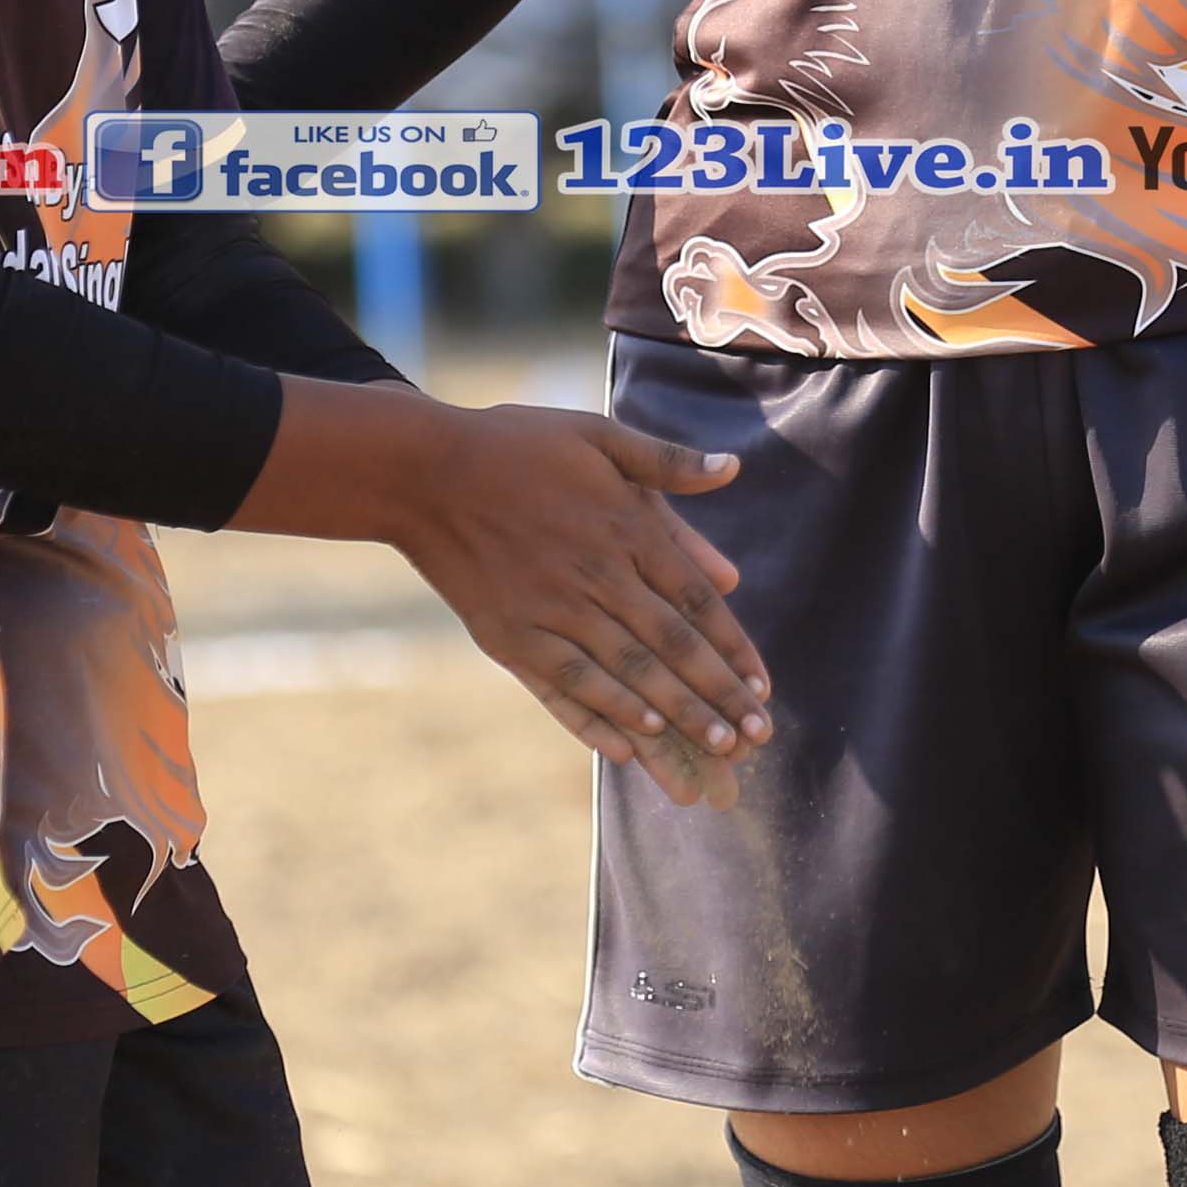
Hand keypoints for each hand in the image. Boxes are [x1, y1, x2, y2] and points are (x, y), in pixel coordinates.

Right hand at [390, 404, 773, 807]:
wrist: (424, 472)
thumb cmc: (515, 446)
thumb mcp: (598, 435)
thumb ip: (666, 461)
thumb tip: (732, 469)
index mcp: (626, 528)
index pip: (696, 601)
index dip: (733, 647)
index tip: (762, 686)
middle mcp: (598, 577)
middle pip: (671, 647)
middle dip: (717, 695)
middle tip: (753, 737)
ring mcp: (553, 612)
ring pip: (626, 674)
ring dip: (674, 715)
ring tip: (711, 752)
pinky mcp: (511, 637)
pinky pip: (564, 686)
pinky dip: (599, 717)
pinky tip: (630, 746)